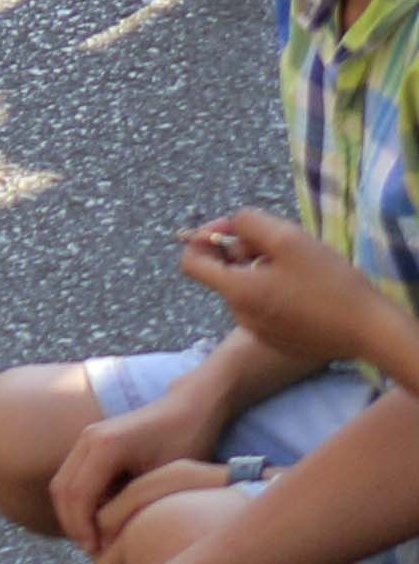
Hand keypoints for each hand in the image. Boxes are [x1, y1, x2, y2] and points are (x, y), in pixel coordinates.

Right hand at [51, 388, 229, 547]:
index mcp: (104, 447)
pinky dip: (79, 500)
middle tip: (93, 550)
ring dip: (73, 512)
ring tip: (95, 538)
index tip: (98, 552)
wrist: (189, 408)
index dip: (82, 528)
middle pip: (62, 489)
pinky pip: (74, 475)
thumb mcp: (164, 477)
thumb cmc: (185, 441)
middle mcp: (88, 439)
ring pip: (63, 482)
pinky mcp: (91, 441)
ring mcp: (87, 437)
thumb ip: (134, 502)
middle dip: (72, 523)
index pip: (77, 495)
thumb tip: (113, 534)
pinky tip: (100, 518)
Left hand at [185, 209, 418, 376]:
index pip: (191, 262)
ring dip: (261, 270)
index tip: (234, 230)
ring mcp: (261, 332)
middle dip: (242, 252)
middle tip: (278, 246)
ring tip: (298, 267)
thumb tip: (228, 225)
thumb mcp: (287, 238)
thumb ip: (247, 223)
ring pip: (246, 288)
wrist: (371, 331)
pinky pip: (265, 308)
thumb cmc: (330, 283)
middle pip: (223, 273)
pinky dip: (276, 292)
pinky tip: (307, 290)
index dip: (204, 238)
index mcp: (236, 292)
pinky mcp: (281, 341)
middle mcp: (241, 315)